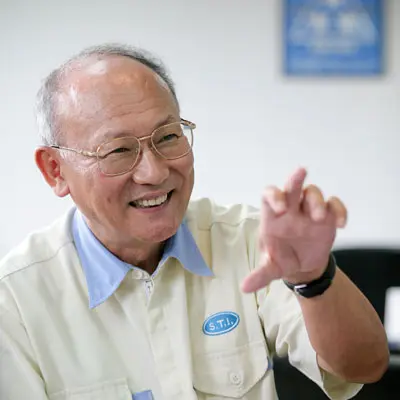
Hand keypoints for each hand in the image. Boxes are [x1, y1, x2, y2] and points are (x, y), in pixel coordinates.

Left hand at [241, 167, 346, 292]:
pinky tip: (341, 223)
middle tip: (301, 171)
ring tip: (319, 217)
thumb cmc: (282, 259)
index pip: (269, 195)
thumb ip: (260, 274)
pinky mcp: (327, 217)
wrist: (303, 267)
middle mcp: (291, 209)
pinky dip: (339, 210)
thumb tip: (244, 287)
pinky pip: (334, 205)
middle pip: (292, 186)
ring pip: (313, 193)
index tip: (279, 207)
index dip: (273, 195)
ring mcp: (309, 211)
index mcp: (273, 216)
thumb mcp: (271, 268)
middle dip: (295, 179)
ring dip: (317, 201)